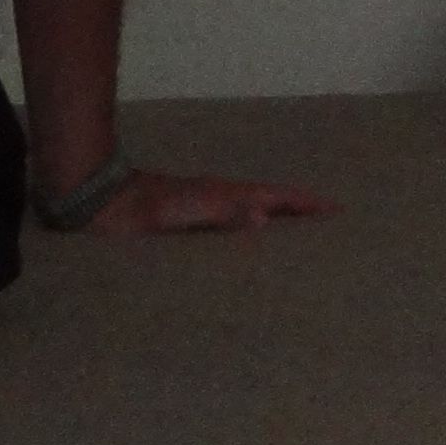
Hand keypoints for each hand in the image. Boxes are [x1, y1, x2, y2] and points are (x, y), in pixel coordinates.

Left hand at [72, 168, 332, 236]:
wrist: (109, 204)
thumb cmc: (150, 207)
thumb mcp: (191, 209)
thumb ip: (226, 213)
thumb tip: (266, 220)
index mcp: (229, 195)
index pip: (278, 198)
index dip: (307, 204)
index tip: (336, 210)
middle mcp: (224, 201)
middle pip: (271, 205)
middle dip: (300, 214)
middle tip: (327, 228)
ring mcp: (208, 212)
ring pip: (252, 217)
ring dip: (277, 225)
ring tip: (297, 240)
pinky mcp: (191, 225)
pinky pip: (233, 230)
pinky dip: (251, 236)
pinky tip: (248, 249)